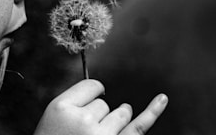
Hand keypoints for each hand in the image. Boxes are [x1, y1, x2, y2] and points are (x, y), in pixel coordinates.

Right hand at [33, 79, 167, 134]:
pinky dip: (152, 112)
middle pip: (105, 103)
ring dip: (115, 122)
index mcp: (62, 108)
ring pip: (121, 113)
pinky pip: (137, 127)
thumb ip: (76, 101)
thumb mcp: (53, 116)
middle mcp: (83, 121)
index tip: (82, 111)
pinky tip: (162, 99)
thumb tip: (104, 91)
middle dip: (99, 115)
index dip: (90, 97)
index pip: (92, 86)